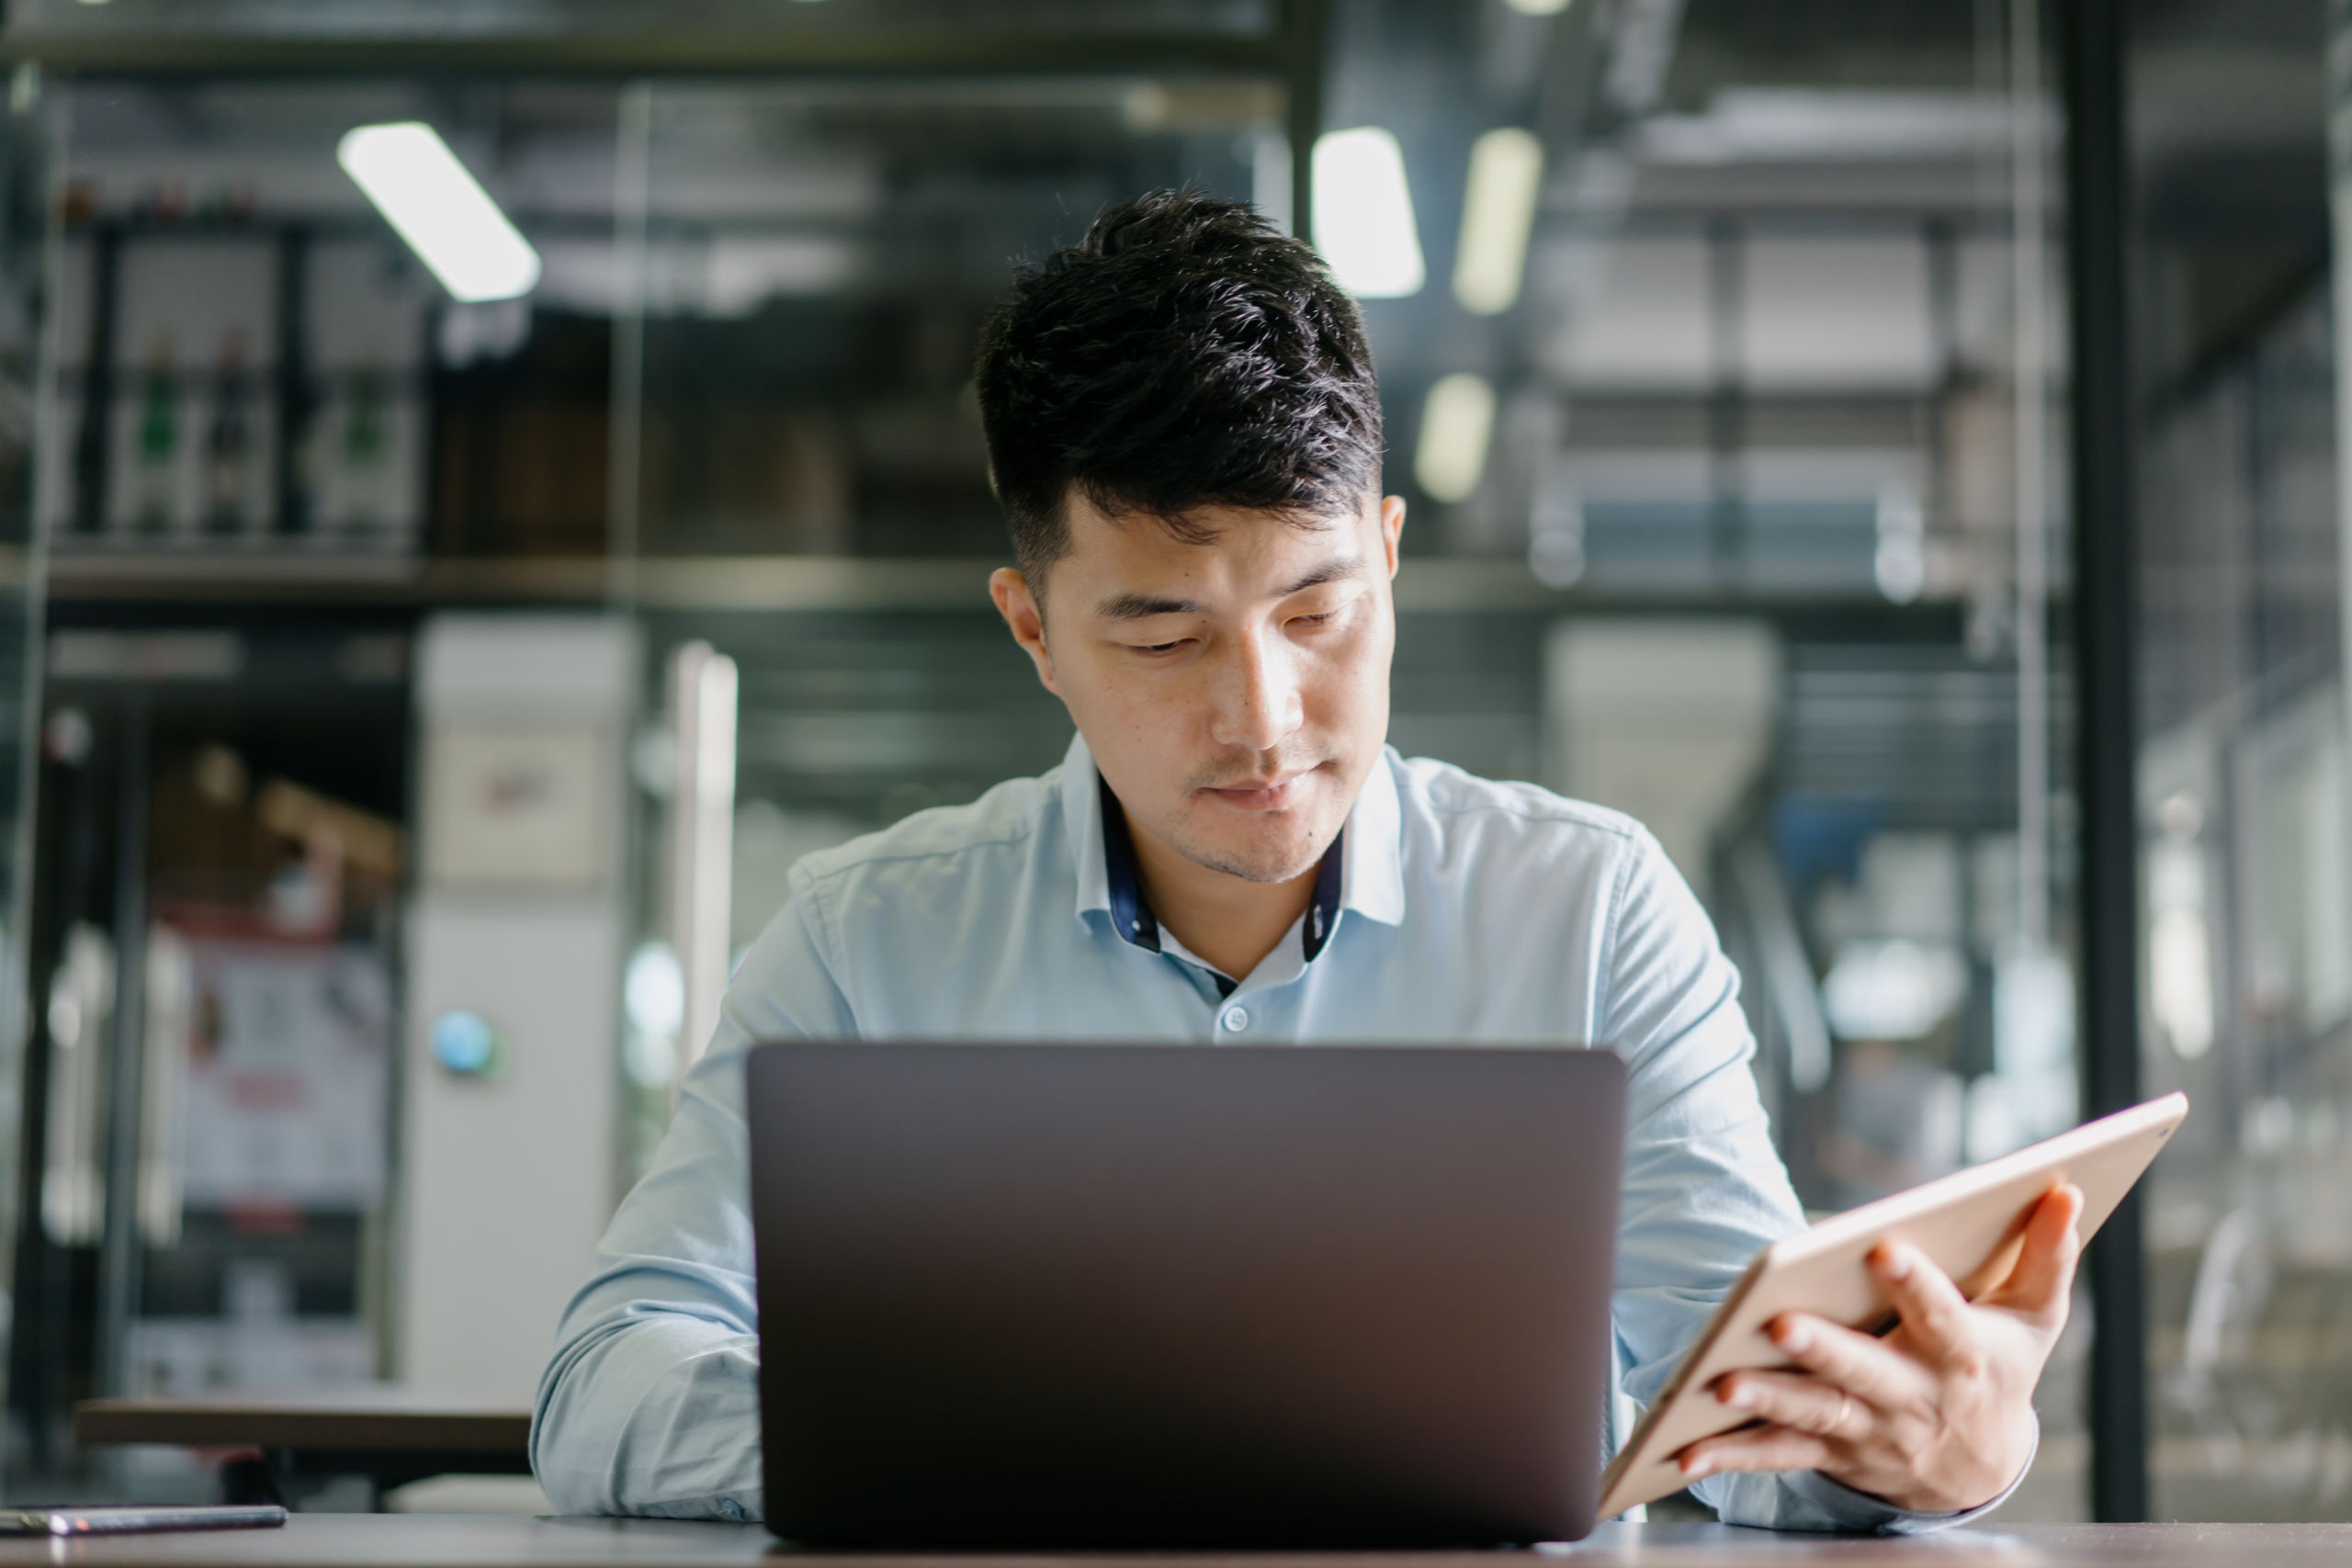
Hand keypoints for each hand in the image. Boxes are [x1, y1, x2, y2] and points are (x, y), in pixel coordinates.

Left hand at [1677, 1181, 2084, 1513]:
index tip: (1885, 1247)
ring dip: (1768, 1401)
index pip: (1942, 1317)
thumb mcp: (2036, 1318)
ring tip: (1722, 1383)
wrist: (1978, 1467)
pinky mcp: (1831, 1452)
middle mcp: (1914, 1399)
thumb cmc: (2000, 1367)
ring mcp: (1868, 1431)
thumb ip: (2047, 1256)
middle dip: (1825, 1350)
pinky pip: (1778, 1455)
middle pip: (1865, 1373)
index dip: (1916, 1285)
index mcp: (1963, 1357)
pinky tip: (1685, 1450)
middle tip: (1782, 1323)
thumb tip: (2063, 1189)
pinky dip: (1731, 1455)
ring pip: (1814, 1414)